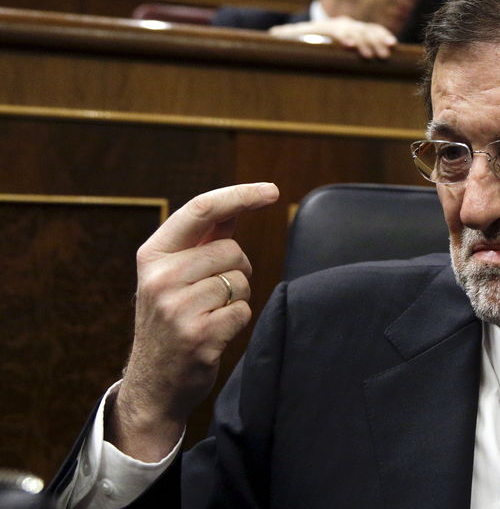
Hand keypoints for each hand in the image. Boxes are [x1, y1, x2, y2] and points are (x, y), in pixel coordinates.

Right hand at [108, 183, 278, 460]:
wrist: (154, 384)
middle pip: (231, 250)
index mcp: (152, 255)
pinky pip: (244, 310)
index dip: (240, 195)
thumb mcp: (173, 276)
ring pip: (241, 280)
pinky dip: (238, 320)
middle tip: (215, 292)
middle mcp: (159, 277)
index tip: (272, 190)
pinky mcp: (198, 335)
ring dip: (237, 297)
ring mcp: (176, 308)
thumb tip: (235, 207)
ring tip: (210, 314)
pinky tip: (214, 333)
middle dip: (238, 268)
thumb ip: (202, 241)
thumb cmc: (171, 321)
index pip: (202, 209)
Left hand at [268, 16, 398, 58]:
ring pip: (369, 31)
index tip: (348, 46)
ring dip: (377, 42)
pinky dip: (385, 37)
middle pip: (356, 31)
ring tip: (385, 54)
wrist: (326, 27)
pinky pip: (377, 32)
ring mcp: (357, 26)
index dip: (344, 37)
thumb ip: (287, 37)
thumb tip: (272, 35)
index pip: (338, 30)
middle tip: (371, 56)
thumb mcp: (298, 36)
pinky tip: (393, 45)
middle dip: (364, 43)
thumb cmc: (309, 37)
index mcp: (330, 26)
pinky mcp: (366, 31)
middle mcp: (345, 23)